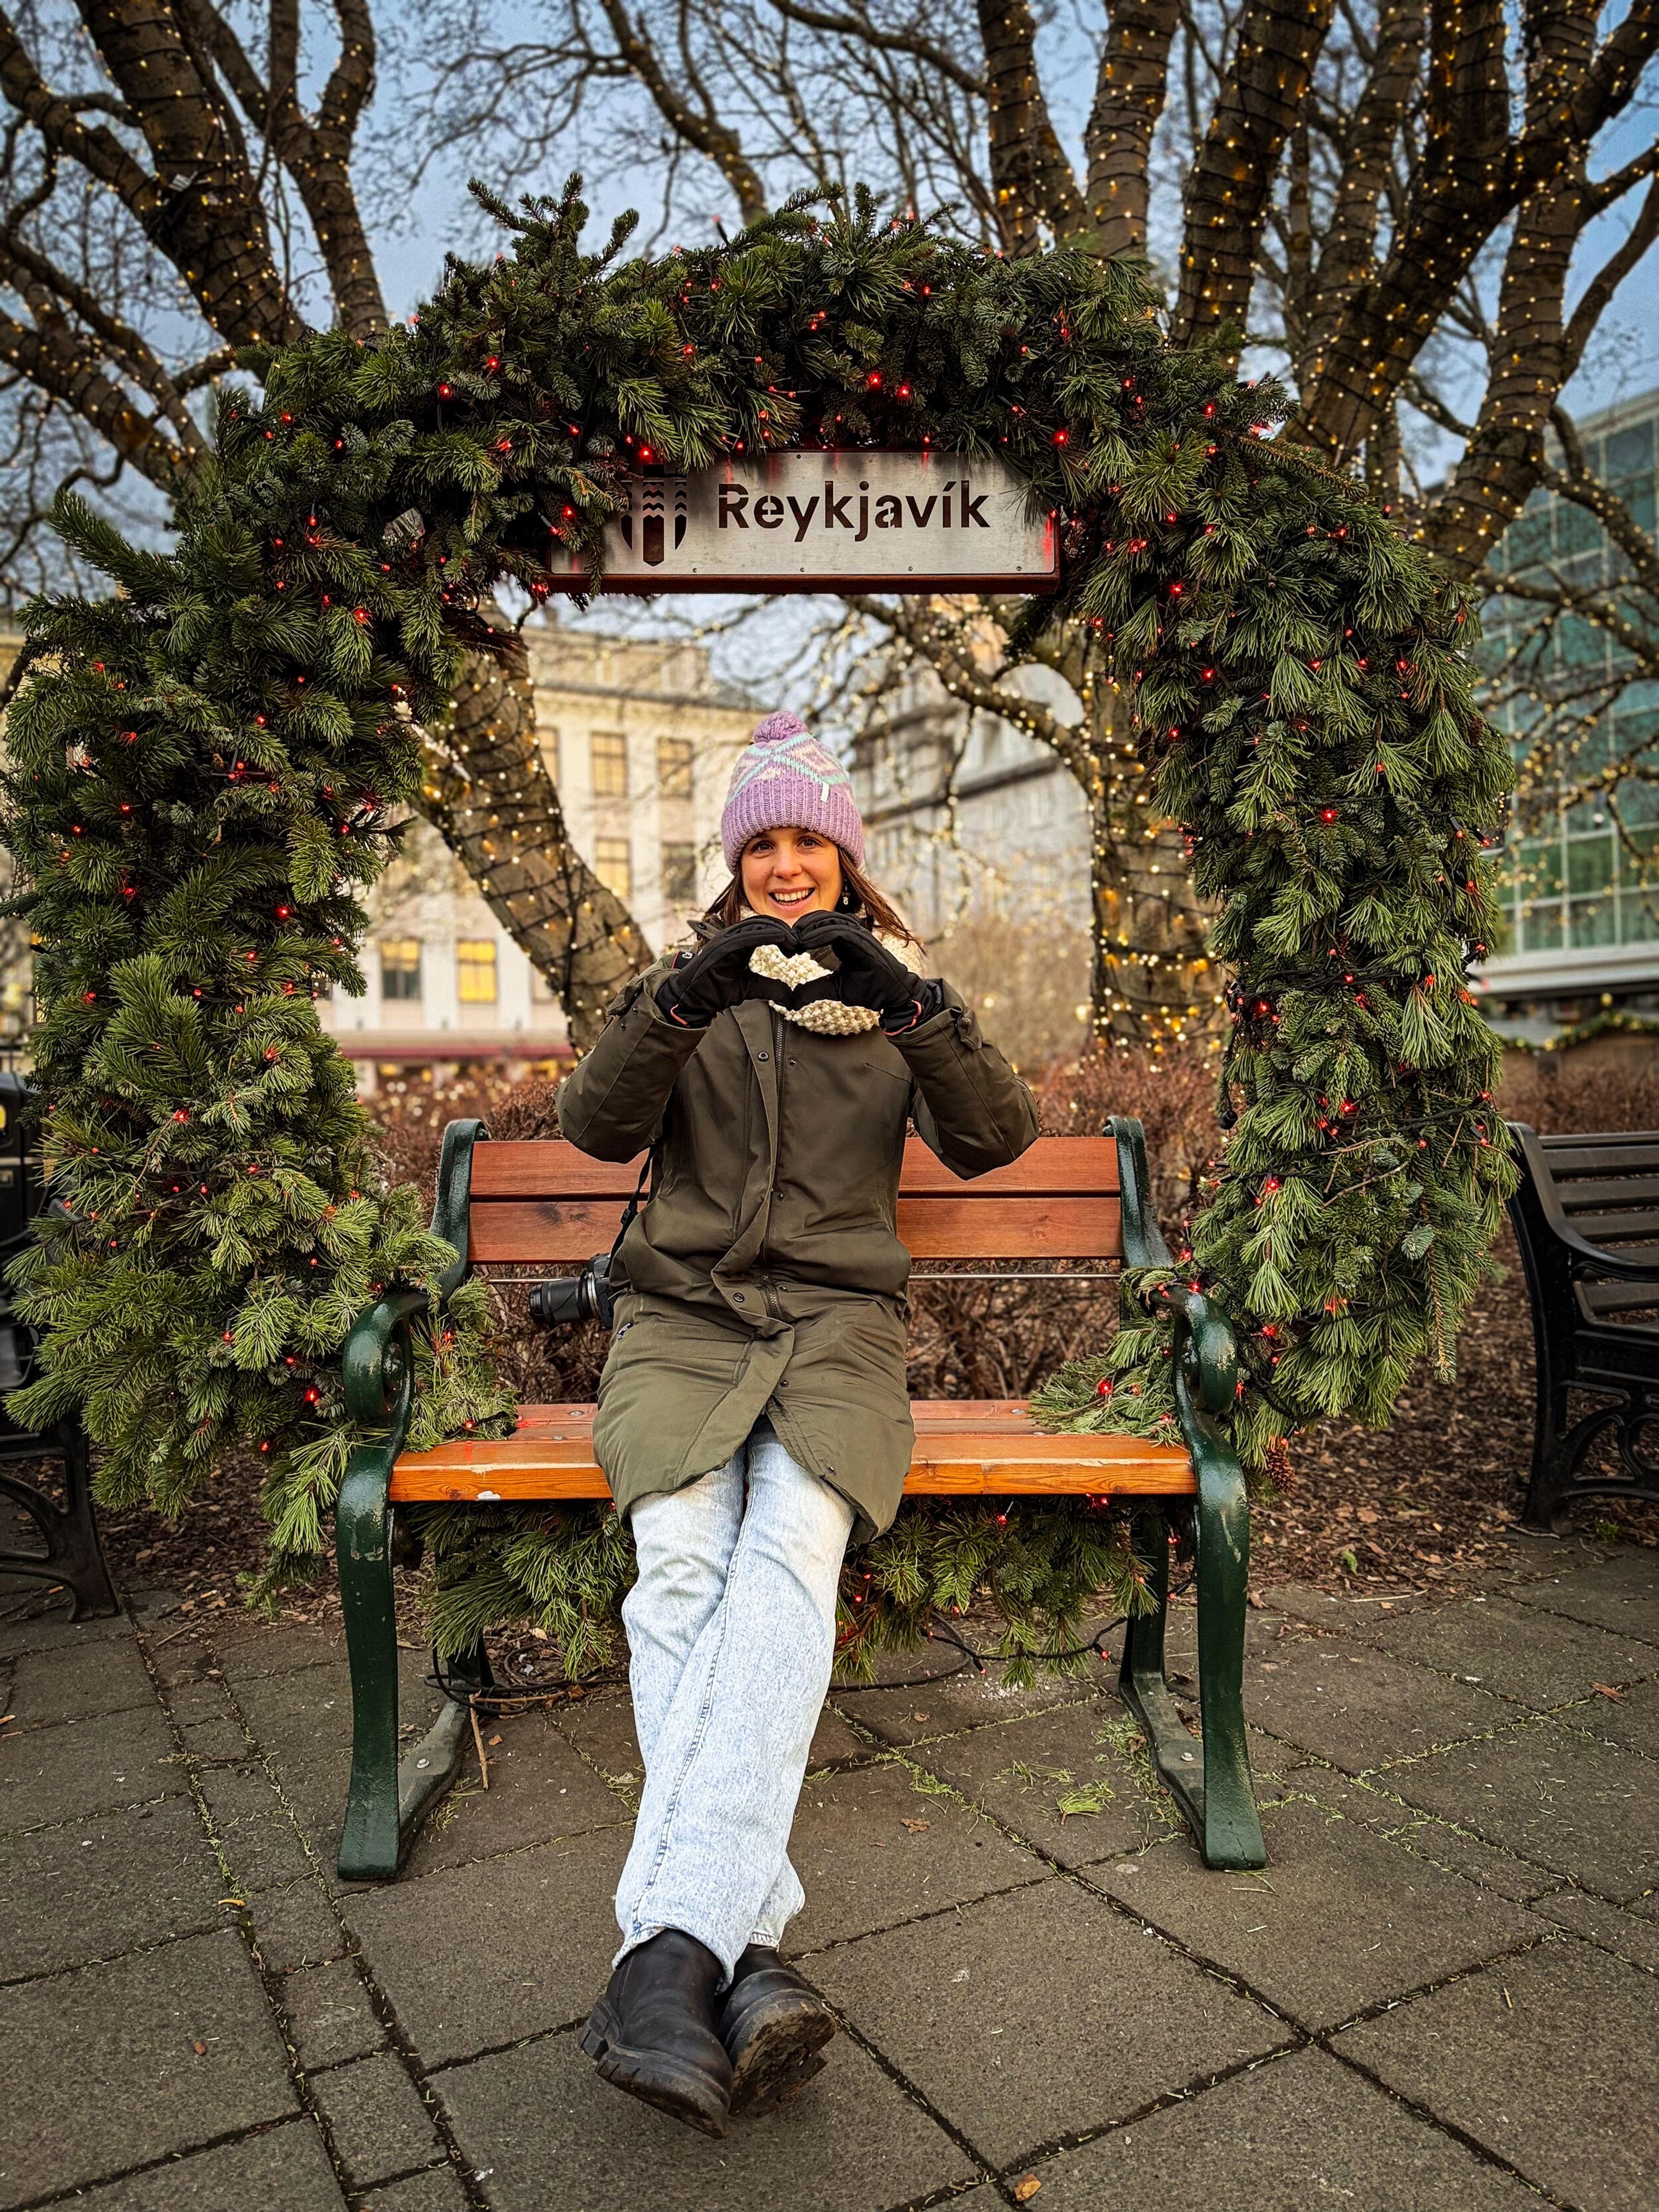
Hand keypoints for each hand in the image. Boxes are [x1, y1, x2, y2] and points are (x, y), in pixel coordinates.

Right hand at [655, 916, 794, 1026]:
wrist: (693, 998)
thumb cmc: (716, 990)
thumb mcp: (750, 987)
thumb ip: (769, 987)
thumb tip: (790, 995)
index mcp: (740, 942)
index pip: (765, 929)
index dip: (782, 934)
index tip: (795, 948)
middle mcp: (733, 936)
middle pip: (763, 923)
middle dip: (783, 930)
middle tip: (797, 944)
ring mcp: (725, 939)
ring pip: (755, 926)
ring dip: (776, 931)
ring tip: (791, 942)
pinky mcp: (721, 947)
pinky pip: (744, 936)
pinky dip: (763, 935)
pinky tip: (777, 939)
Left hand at [789, 913, 932, 1030]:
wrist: (892, 996)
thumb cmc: (869, 989)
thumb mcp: (834, 988)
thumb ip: (814, 989)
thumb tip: (792, 997)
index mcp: (845, 939)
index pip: (820, 924)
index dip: (802, 931)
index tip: (787, 947)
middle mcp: (853, 932)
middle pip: (822, 917)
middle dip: (802, 926)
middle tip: (786, 940)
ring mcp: (860, 935)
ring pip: (830, 919)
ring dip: (809, 928)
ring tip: (794, 940)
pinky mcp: (865, 941)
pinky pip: (840, 930)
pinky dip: (821, 934)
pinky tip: (806, 943)